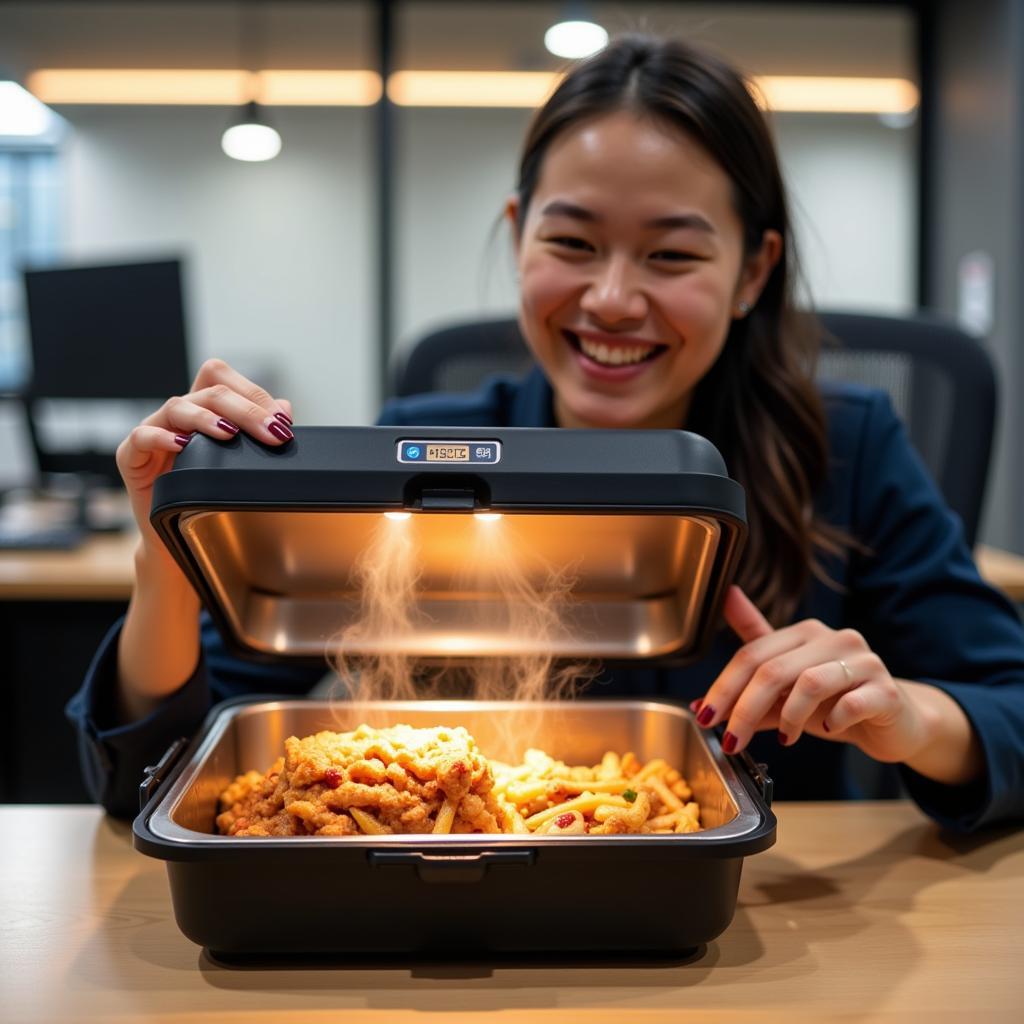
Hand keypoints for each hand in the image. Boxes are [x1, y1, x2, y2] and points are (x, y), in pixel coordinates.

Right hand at [116, 358, 293, 553]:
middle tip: (272, 432)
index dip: (252, 393)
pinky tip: (181, 446)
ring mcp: (153, 431)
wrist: (177, 537)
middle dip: (245, 408)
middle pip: (209, 391)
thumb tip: (284, 408)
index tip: (281, 422)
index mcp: (203, 409)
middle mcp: (178, 415)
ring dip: (207, 418)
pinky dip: (160, 437)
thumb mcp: (239, 463)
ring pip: (177, 407)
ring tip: (229, 433)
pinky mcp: (131, 456)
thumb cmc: (207, 496)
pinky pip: (141, 437)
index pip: (222, 378)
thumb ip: (259, 433)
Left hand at [692, 586, 929, 764]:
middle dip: (745, 708)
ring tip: (785, 738)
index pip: (751, 654)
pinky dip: (831, 722)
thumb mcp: (785, 692)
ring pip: (809, 682)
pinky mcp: (886, 690)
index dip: (723, 686)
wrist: (894, 722)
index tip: (706, 715)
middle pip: (773, 669)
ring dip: (788, 717)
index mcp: (804, 633)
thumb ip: (747, 689)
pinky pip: (851, 703)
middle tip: (732, 739)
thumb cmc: (834, 703)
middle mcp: (833, 638)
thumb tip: (698, 702)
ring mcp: (863, 661)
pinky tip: (827, 731)